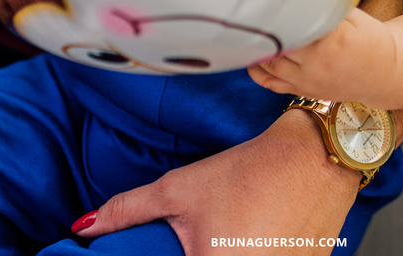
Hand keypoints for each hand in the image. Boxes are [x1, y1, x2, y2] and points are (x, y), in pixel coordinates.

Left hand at [77, 110, 358, 254]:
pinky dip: (254, 253)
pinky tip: (259, 236)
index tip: (180, 246)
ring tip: (237, 230)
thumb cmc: (253, 170)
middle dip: (199, 253)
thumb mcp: (181, 188)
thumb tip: (85, 227)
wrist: (317, 156)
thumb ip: (128, 210)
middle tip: (209, 232)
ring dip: (230, 253)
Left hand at [247, 8, 396, 106]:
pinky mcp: (304, 90)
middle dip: (266, 25)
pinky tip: (250, 54)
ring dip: (257, 45)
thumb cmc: (371, 40)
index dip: (282, 8)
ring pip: (270, 63)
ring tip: (248, 27)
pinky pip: (272, 84)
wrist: (384, 74)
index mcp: (334, 40)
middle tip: (253, 7)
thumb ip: (329, 4)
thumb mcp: (356, 16)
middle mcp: (318, 62)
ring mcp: (309, 80)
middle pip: (280, 42)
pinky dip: (257, 71)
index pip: (299, 21)